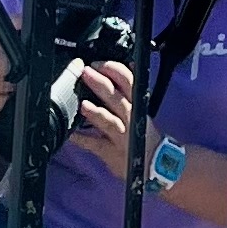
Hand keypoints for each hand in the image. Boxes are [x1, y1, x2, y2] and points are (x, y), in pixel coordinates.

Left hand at [65, 53, 137, 178]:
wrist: (155, 164)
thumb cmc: (145, 135)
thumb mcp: (143, 109)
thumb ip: (132, 90)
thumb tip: (130, 64)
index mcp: (137, 105)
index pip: (129, 82)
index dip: (114, 70)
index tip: (99, 63)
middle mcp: (130, 119)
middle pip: (116, 98)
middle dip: (101, 83)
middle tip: (86, 73)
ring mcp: (121, 136)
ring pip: (109, 122)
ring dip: (96, 113)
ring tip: (83, 104)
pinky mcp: (111, 153)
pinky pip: (95, 145)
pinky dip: (82, 139)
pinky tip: (71, 134)